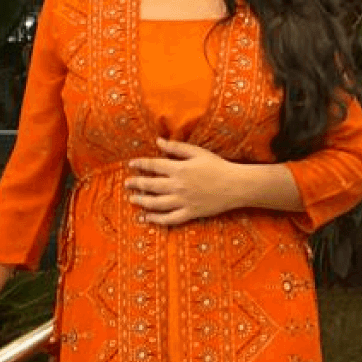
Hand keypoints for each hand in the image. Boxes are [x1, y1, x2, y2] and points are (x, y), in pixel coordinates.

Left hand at [125, 138, 244, 225]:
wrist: (235, 185)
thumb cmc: (217, 165)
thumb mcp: (197, 152)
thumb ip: (176, 147)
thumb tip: (158, 141)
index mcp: (179, 169)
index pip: (153, 166)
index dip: (140, 165)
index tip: (131, 165)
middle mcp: (178, 186)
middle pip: (151, 185)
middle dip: (137, 184)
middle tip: (126, 184)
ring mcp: (183, 201)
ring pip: (156, 203)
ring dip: (142, 201)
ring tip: (132, 199)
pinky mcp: (190, 213)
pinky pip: (169, 219)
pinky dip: (156, 220)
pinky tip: (147, 218)